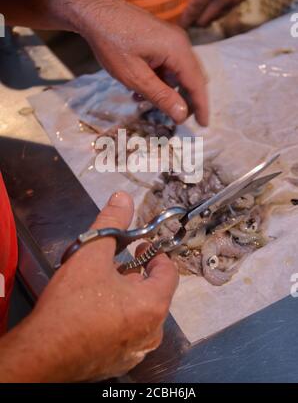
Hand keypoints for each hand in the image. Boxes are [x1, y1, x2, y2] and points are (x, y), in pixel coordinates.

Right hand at [0, 192, 177, 381]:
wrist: (43, 352)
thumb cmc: (72, 303)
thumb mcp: (90, 255)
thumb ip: (110, 223)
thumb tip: (123, 198)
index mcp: (153, 304)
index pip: (169, 271)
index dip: (155, 254)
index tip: (139, 245)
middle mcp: (152, 331)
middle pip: (153, 292)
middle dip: (135, 274)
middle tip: (111, 265)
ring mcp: (137, 351)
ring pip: (139, 313)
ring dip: (125, 296)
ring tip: (99, 286)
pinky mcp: (119, 362)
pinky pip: (127, 332)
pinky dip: (117, 317)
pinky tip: (93, 311)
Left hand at [74, 0, 208, 125]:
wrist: (93, 12)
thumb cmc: (112, 43)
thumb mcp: (135, 76)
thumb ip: (161, 96)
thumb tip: (182, 115)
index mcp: (177, 50)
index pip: (197, 83)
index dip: (201, 106)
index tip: (204, 125)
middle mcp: (179, 42)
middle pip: (192, 77)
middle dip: (184, 100)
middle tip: (173, 118)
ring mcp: (170, 38)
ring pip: (178, 72)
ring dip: (168, 90)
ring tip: (147, 104)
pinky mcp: (160, 38)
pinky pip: (168, 63)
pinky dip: (160, 79)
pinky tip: (141, 88)